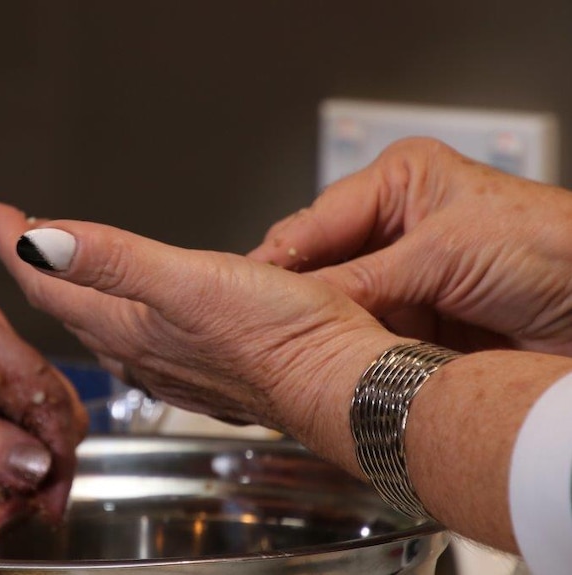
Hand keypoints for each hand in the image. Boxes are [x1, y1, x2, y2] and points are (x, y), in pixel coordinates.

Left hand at [0, 201, 404, 470]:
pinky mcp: (203, 366)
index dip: (13, 243)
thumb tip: (41, 239)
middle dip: (35, 264)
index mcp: (125, 326)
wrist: (337, 384)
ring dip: (74, 288)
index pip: (44, 281)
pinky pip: (139, 338)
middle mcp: (138, 350)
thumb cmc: (277, 336)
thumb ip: (112, 262)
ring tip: (63, 263)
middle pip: (65, 303)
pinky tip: (136, 310)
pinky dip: (120, 311)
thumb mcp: (188, 283)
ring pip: (101, 324)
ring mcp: (169, 362)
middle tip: (18, 231)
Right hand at [248, 137, 571, 354]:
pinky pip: (361, 336)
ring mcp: (401, 280)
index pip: (318, 220)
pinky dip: (344, 350)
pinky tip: (324, 360)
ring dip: (317, 327)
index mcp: (400, 183)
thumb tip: (299, 302)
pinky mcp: (411, 324)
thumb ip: (366, 278)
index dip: (280, 256)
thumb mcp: (446, 251)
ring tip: (284, 346)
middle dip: (292, 295)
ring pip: (334, 304)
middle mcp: (394, 229)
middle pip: (319, 263)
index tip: (245, 288)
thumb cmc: (555, 249)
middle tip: (259, 323)